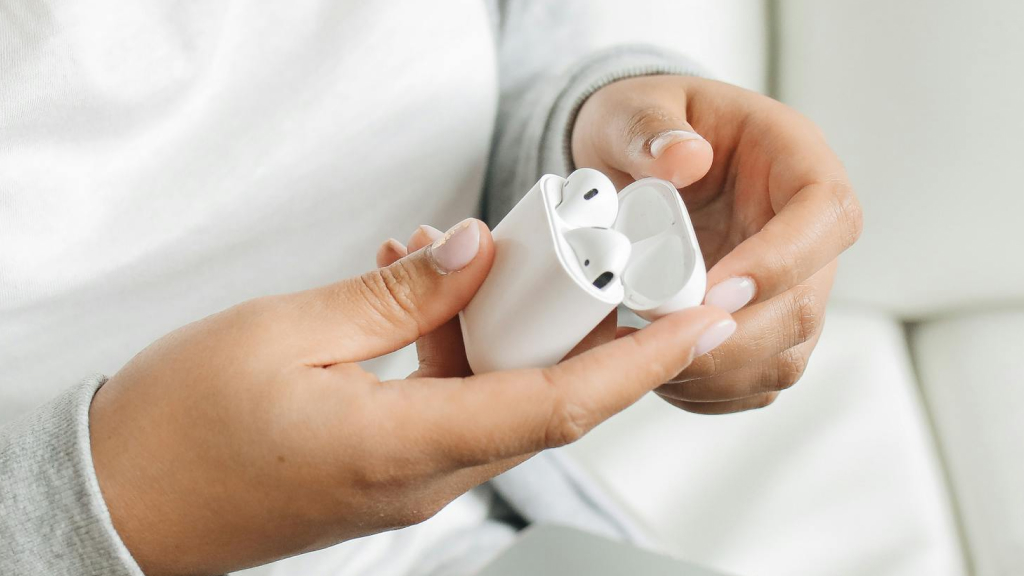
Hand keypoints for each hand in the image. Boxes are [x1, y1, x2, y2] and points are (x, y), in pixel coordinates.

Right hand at [90, 218, 732, 574]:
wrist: (121, 503)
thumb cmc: (182, 428)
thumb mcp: (284, 332)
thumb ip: (394, 297)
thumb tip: (470, 254)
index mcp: (405, 448)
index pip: (561, 405)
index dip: (643, 360)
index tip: (703, 319)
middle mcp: (425, 477)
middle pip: (548, 401)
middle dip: (593, 332)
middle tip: (606, 262)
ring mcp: (409, 480)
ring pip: (501, 399)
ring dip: (508, 330)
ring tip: (473, 259)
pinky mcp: (388, 470)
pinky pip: (453, 405)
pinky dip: (459, 350)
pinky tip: (423, 297)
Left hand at [572, 75, 862, 413]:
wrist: (632, 163)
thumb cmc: (643, 130)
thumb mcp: (633, 110)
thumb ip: (648, 128)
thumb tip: (683, 157)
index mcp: (794, 161)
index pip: (826, 215)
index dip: (782, 262)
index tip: (717, 290)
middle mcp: (805, 231)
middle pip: (808, 302)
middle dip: (738, 337)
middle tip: (664, 342)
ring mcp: (790, 285)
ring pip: (786, 353)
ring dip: (720, 372)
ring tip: (650, 360)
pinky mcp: (763, 326)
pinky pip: (756, 378)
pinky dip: (711, 392)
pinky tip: (662, 375)